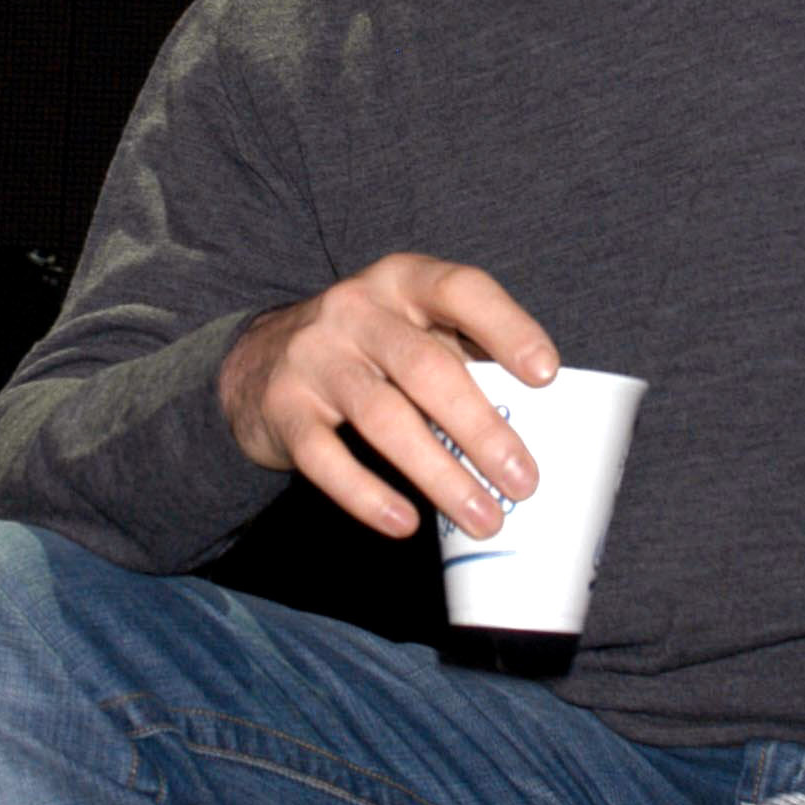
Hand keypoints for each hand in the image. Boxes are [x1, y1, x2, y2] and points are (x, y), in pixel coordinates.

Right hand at [217, 254, 556, 539]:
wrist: (258, 360)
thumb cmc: (368, 348)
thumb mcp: (410, 327)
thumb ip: (462, 354)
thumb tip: (536, 421)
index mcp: (403, 281)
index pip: (460, 289)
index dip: (506, 327)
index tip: (546, 374)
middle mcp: (356, 310)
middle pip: (427, 367)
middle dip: (482, 427)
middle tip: (524, 480)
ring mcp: (314, 358)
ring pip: (384, 418)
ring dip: (440, 474)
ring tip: (484, 517)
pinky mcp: (284, 408)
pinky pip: (326, 458)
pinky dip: (368, 494)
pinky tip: (405, 523)